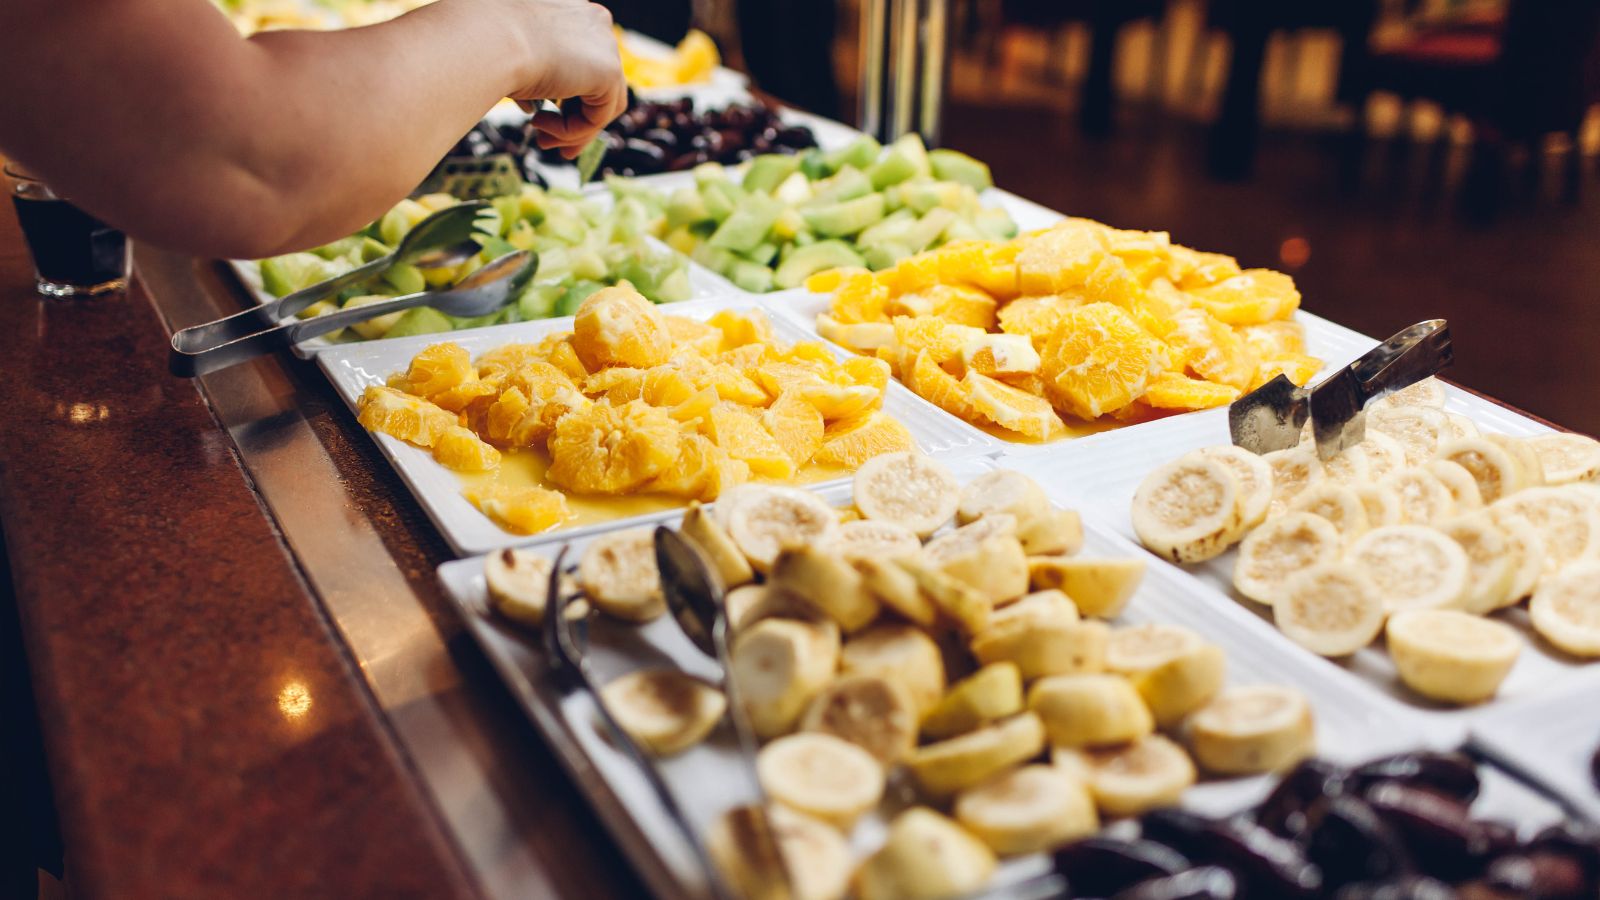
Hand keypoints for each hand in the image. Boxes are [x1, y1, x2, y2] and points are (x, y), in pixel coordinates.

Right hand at [501, 0, 626, 158]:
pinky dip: (570, 131)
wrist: (487, 37)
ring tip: (542, 141)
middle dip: (575, 119)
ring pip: (602, 105)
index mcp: (573, 11)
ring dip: (571, 131)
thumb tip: (535, 108)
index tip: (547, 116)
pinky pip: (597, 117)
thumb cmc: (484, 39)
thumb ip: (534, 80)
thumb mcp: (512, 57)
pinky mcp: (608, 71)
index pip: (583, 60)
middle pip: (598, 84)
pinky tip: (540, 126)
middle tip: (549, 141)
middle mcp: (594, 22)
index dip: (568, 94)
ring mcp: (605, 45)